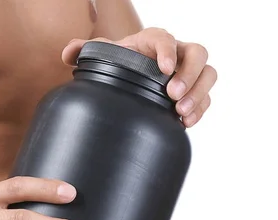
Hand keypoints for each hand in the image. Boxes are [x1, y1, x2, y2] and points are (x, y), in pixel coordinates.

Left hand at [63, 28, 216, 127]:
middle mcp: (177, 53)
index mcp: (154, 41)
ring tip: (181, 112)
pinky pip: (206, 97)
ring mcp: (189, 72)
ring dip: (199, 93)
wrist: (132, 80)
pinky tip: (186, 122)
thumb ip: (86, 51)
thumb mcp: (104, 56)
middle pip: (198, 53)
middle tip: (173, 96)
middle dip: (190, 75)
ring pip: (208, 74)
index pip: (167, 39)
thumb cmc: (122, 63)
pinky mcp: (195, 91)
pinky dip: (200, 109)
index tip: (164, 69)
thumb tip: (68, 54)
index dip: (168, 52)